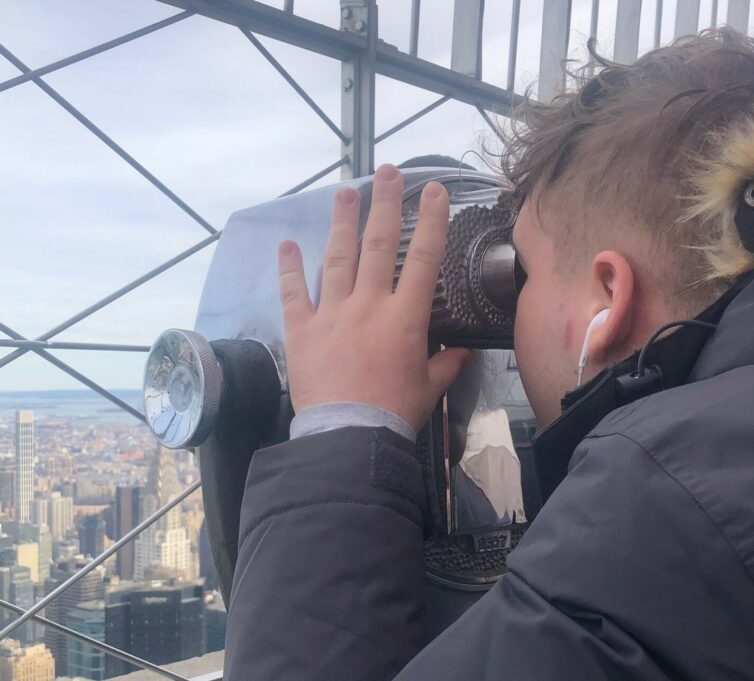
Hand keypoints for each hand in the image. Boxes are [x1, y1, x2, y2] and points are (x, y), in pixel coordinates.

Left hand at [277, 163, 470, 431]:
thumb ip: (445, 364)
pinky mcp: (301, 329)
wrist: (348, 436)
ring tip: (345, 191)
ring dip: (342, 222)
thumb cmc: (393, 411)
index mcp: (404, 317)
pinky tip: (287, 243)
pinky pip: (294, 293)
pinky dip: (290, 268)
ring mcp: (331, 313)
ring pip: (337, 258)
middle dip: (384, 204)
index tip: (433, 190)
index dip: (430, 220)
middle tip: (386, 171)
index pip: (422, 258)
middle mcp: (368, 304)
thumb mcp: (427, 388)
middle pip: (377, 244)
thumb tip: (462, 351)